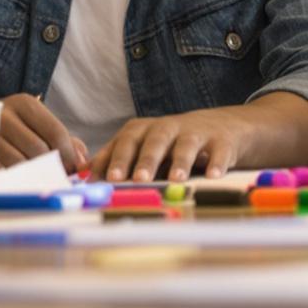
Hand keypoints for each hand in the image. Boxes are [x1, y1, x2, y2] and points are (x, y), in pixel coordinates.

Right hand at [0, 94, 87, 172]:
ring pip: (20, 163)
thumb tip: (82, 163)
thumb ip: (66, 141)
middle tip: (58, 178)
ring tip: (40, 179)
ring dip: (35, 175)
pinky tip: (20, 180)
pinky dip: (15, 179)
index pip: (55, 132)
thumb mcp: (40, 125)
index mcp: (24, 104)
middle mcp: (3, 115)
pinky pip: (3, 173)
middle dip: (53, 167)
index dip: (69, 155)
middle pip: (39, 149)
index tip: (74, 169)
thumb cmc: (17, 129)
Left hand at [93, 108, 255, 181]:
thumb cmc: (175, 143)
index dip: (117, 158)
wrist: (224, 127)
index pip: (126, 141)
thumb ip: (117, 159)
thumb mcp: (145, 146)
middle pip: (154, 140)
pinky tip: (212, 176)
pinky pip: (219, 151)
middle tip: (138, 179)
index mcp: (145, 130)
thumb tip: (83, 176)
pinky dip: (216, 163)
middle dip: (145, 160)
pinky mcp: (222, 141)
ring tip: (176, 180)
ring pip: (186, 145)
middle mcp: (168, 128)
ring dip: (180, 162)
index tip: (109, 179)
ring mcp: (196, 133)